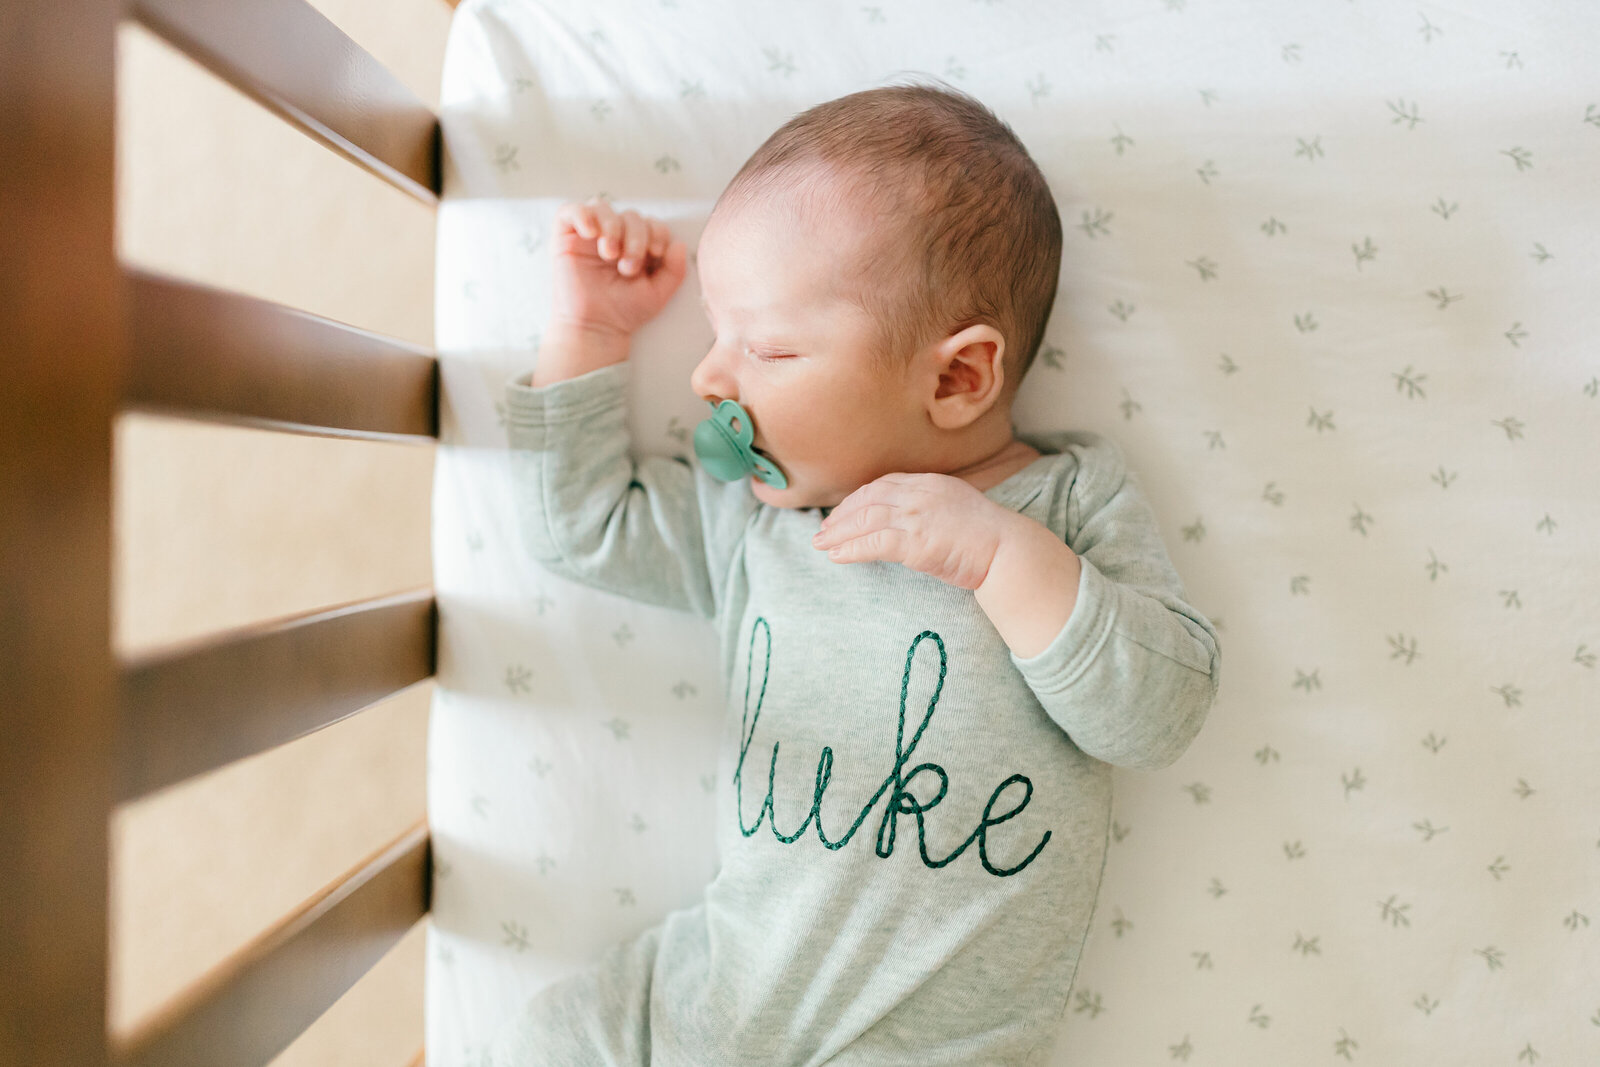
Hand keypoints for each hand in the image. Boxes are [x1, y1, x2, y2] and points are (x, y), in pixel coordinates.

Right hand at [550, 197, 688, 341]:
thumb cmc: (625, 311)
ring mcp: (589, 236)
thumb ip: (675, 270)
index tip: (655, 253)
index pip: (651, 223)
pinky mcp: (565, 237)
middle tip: (628, 266)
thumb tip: (679, 244)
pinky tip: (590, 233)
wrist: (596, 328)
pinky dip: (581, 215)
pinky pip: (570, 211)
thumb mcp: (658, 293)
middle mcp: (615, 236)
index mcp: (637, 245)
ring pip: (602, 207)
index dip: (657, 232)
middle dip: (635, 237)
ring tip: (609, 253)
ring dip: (612, 226)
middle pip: (630, 215)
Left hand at [810, 473, 1020, 589]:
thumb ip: (932, 507)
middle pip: (868, 498)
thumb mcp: (957, 508)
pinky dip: (851, 549)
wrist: (1008, 551)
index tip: (842, 513)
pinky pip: (874, 544)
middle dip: (842, 515)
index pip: (883, 484)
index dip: (857, 499)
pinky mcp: (916, 542)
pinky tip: (837, 557)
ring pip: (866, 519)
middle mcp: (920, 494)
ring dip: (839, 532)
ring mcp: (918, 516)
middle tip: (823, 530)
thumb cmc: (988, 537)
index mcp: (930, 482)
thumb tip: (910, 520)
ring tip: (821, 544)